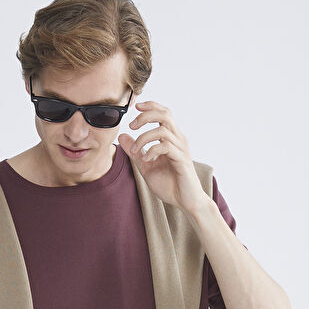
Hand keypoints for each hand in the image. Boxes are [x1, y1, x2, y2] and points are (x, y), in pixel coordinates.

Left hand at [118, 100, 207, 216]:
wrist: (186, 202)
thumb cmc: (170, 185)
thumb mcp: (146, 166)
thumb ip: (135, 152)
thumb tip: (122, 136)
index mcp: (172, 138)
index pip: (164, 113)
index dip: (151, 106)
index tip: (136, 107)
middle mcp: (178, 139)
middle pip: (165, 114)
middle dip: (146, 116)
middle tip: (132, 126)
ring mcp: (181, 149)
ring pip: (162, 130)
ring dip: (144, 138)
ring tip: (135, 150)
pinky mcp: (182, 160)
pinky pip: (166, 147)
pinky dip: (152, 150)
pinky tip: (146, 159)